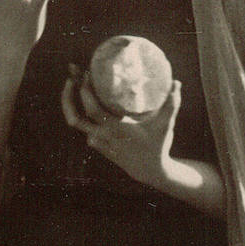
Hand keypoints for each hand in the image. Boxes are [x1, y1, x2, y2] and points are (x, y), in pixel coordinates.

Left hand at [61, 64, 179, 190]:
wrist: (149, 171)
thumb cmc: (158, 146)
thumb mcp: (165, 125)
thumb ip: (171, 104)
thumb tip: (177, 82)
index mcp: (115, 130)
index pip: (92, 110)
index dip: (86, 92)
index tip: (86, 74)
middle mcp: (102, 136)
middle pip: (74, 117)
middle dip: (68, 95)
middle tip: (71, 76)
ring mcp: (96, 141)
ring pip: (75, 121)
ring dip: (70, 102)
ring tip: (72, 83)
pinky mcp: (95, 143)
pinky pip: (82, 125)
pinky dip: (80, 110)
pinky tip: (84, 96)